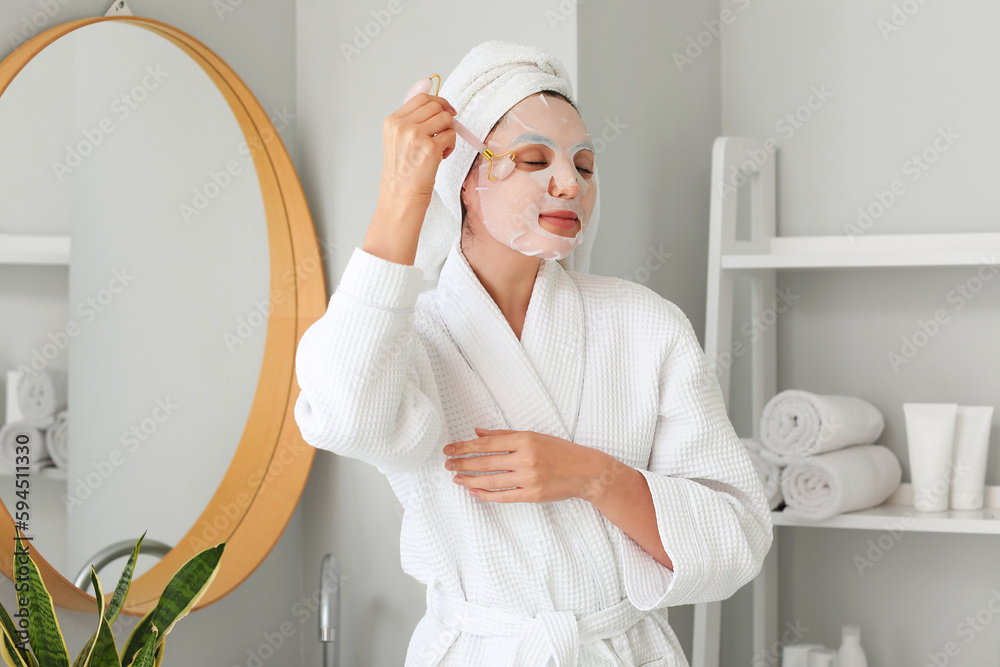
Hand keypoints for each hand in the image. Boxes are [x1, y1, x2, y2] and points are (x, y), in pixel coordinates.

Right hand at [379, 92, 456, 205]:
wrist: (401, 196)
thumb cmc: (402, 172)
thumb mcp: (398, 139)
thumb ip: (413, 120)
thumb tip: (433, 99)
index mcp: (393, 121)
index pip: (420, 98)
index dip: (438, 101)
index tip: (446, 110)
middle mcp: (402, 126)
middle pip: (435, 105)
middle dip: (446, 116)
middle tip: (447, 129)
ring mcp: (416, 136)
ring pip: (445, 118)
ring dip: (449, 131)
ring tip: (442, 146)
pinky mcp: (430, 148)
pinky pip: (451, 135)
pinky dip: (451, 145)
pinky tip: (441, 156)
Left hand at [443, 427, 604, 502]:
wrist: (585, 471)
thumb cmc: (560, 451)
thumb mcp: (534, 436)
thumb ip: (505, 435)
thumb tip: (478, 432)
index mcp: (525, 440)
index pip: (487, 444)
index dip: (465, 447)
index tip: (449, 449)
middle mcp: (525, 459)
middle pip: (485, 462)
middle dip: (462, 463)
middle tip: (447, 464)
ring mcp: (529, 478)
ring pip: (491, 481)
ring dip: (470, 480)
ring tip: (456, 479)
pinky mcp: (532, 495)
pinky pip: (503, 496)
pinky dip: (486, 495)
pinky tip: (474, 492)